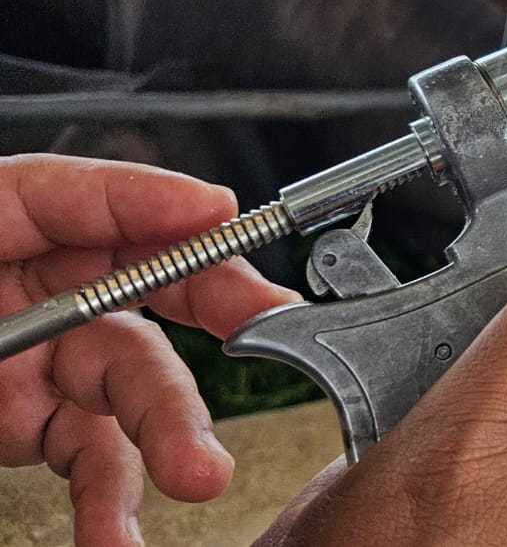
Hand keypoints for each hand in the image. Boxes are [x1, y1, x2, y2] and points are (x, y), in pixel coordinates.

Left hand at [0, 154, 299, 546]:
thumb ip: (74, 196)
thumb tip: (199, 202)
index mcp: (32, 219)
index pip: (132, 210)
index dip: (186, 216)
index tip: (230, 223)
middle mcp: (51, 291)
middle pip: (166, 295)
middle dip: (228, 317)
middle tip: (273, 330)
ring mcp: (44, 367)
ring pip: (142, 391)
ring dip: (178, 434)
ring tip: (199, 473)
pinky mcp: (32, 431)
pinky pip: (93, 463)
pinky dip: (111, 505)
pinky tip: (116, 533)